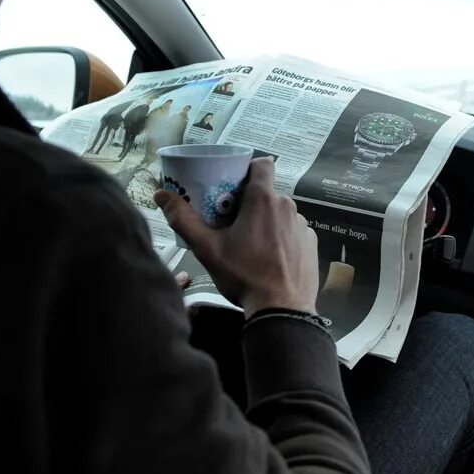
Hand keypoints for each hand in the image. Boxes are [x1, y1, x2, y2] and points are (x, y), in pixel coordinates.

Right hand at [154, 157, 317, 316]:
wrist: (281, 309)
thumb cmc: (243, 276)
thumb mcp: (207, 249)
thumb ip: (183, 219)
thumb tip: (161, 194)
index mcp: (263, 200)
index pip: (263, 164)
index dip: (250, 168)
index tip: (236, 182)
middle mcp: (287, 206)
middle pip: (268, 193)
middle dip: (251, 202)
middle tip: (233, 222)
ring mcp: (302, 225)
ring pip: (281, 214)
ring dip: (268, 222)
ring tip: (252, 245)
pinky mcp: (312, 243)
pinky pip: (294, 232)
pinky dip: (283, 239)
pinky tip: (271, 258)